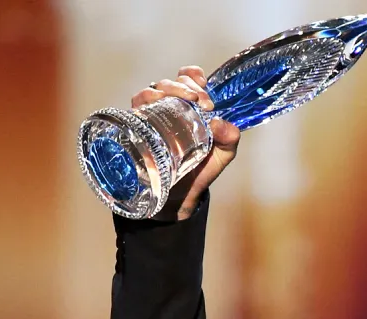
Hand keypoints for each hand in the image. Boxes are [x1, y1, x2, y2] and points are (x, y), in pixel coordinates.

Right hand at [131, 66, 239, 219]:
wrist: (182, 194)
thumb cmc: (201, 169)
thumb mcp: (223, 153)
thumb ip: (229, 138)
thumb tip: (221, 124)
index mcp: (190, 106)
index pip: (188, 78)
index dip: (194, 76)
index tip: (203, 85)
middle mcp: (170, 107)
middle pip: (172, 82)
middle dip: (187, 86)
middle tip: (201, 101)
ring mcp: (153, 115)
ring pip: (155, 89)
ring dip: (170, 89)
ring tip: (186, 101)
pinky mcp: (140, 126)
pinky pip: (137, 104)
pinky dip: (146, 98)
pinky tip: (155, 102)